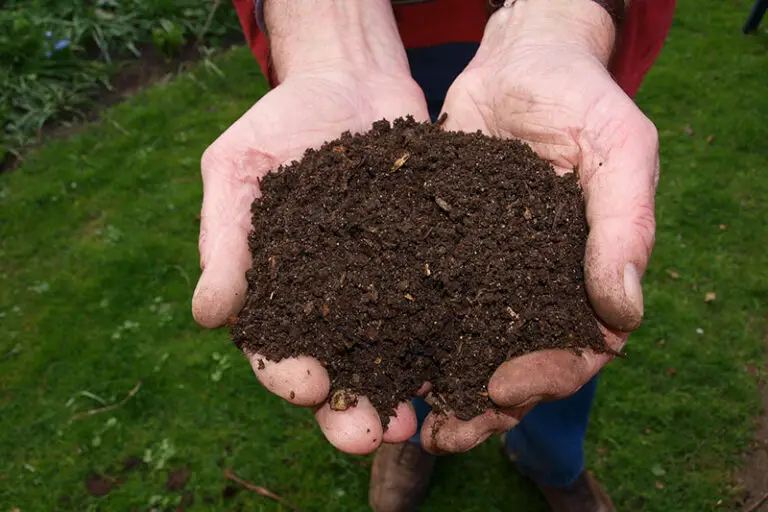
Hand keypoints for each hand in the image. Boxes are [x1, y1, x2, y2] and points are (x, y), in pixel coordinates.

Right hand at [192, 0, 428, 454]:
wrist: (349, 79)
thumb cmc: (280, 123)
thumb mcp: (237, 169)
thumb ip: (224, 240)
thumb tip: (207, 316)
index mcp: (278, 290)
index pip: (276, 347)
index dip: (288, 374)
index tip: (307, 387)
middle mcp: (332, 300)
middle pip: (339, 369)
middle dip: (350, 409)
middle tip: (370, 434)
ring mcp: (384, 285)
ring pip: (392, 354)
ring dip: (403, 392)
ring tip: (418, 421)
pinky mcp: (428, 263)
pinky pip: (439, 308)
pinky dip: (450, 341)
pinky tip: (465, 364)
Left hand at [419, 0, 658, 452]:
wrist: (517, 62)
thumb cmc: (580, 98)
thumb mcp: (618, 148)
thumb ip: (625, 225)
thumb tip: (624, 315)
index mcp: (585, 277)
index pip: (576, 350)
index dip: (545, 379)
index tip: (502, 390)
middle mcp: (533, 286)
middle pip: (513, 366)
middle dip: (481, 406)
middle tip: (442, 434)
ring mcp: (485, 273)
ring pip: (463, 346)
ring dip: (436, 386)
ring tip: (401, 416)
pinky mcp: (439, 252)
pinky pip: (422, 301)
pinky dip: (401, 333)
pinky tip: (371, 355)